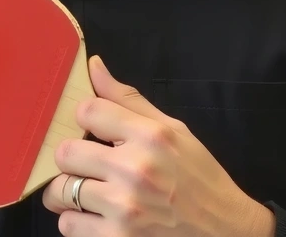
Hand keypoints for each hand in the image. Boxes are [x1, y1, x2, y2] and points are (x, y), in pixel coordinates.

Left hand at [42, 56, 275, 236]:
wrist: (224, 230)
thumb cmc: (197, 176)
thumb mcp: (172, 128)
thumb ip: (127, 98)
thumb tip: (93, 65)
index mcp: (149, 136)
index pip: (88, 111)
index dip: (85, 118)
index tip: (94, 129)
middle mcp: (135, 170)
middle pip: (66, 152)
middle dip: (73, 156)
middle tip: (87, 162)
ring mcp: (125, 209)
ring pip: (61, 191)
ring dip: (69, 190)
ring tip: (87, 189)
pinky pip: (69, 226)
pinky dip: (75, 221)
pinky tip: (95, 214)